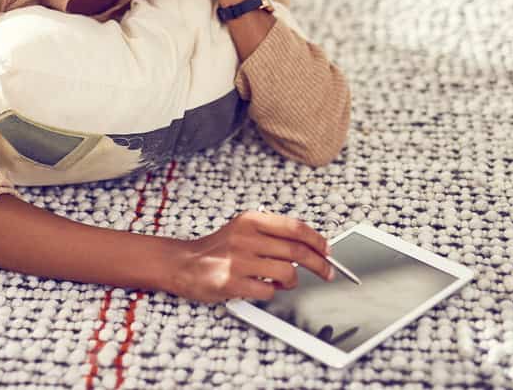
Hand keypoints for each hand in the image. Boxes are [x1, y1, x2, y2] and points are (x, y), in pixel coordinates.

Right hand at [165, 211, 334, 303]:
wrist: (183, 263)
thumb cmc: (218, 248)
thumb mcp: (244, 229)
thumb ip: (273, 234)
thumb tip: (311, 246)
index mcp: (251, 220)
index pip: (295, 227)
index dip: (317, 240)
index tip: (328, 251)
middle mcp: (245, 237)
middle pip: (297, 251)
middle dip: (319, 265)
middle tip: (328, 273)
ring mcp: (238, 260)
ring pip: (286, 273)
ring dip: (291, 281)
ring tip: (283, 281)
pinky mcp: (231, 282)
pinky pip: (268, 291)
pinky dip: (272, 292)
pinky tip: (263, 287)